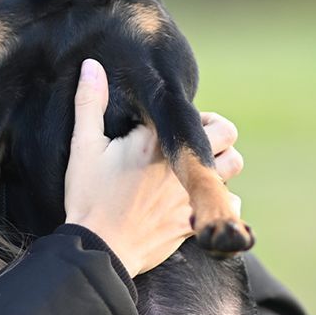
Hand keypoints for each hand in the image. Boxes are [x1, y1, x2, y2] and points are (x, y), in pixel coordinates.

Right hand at [63, 59, 242, 275]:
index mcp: (154, 141)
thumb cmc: (87, 196)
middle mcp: (179, 165)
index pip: (194, 112)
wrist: (97, 249)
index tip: (172, 120)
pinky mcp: (193, 222)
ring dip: (221, 160)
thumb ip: (88, 103)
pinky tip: (199, 197)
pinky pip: (229, 203)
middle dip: (215, 130)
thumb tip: (92, 65)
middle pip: (226, 133)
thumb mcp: (82, 147)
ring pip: (233, 165)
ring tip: (199, 164)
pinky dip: (221, 198)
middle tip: (193, 137)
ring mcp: (190, 195)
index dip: (188, 114)